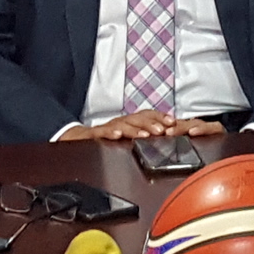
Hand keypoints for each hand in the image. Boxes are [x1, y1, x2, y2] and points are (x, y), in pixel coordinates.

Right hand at [68, 110, 222, 141]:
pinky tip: (117, 135)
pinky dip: (110, 132)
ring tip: (145, 135)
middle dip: (151, 124)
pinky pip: (102, 132)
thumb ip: (144, 135)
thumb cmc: (106, 136)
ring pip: (123, 125)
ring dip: (134, 129)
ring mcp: (108, 127)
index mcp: (130, 122)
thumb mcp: (128, 136)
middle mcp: (121, 122)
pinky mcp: (95, 134)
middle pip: (137, 119)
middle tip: (163, 130)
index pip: (147, 116)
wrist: (79, 138)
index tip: (173, 121)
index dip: (160, 117)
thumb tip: (166, 136)